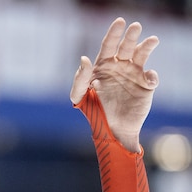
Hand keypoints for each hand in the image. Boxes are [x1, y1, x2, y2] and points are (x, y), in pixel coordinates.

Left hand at [70, 17, 158, 152]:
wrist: (112, 130)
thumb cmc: (93, 112)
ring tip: (152, 40)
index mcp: (103, 66)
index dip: (113, 33)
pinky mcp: (146, 86)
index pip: (108, 45)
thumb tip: (84, 58)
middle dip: (130, 35)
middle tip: (135, 26)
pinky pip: (152, 76)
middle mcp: (119, 67)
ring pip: (142, 55)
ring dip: (146, 46)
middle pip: (126, 46)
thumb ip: (80, 79)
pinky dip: (152, 75)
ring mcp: (134, 75)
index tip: (119, 22)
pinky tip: (149, 78)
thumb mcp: (80, 96)